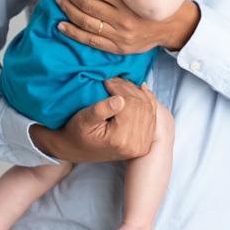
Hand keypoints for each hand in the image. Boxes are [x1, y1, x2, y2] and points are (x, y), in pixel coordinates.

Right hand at [30, 78, 156, 162]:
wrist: (77, 150)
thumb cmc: (77, 133)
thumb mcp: (84, 119)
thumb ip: (101, 109)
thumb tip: (120, 99)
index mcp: (120, 140)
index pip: (130, 105)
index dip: (121, 88)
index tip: (108, 80)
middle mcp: (136, 145)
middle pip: (141, 106)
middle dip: (129, 89)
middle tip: (115, 79)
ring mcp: (142, 145)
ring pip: (149, 110)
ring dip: (138, 93)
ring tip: (124, 84)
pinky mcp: (145, 143)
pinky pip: (152, 118)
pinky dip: (148, 102)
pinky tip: (141, 90)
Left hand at [55, 0, 197, 54]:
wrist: (173, 27)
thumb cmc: (161, 0)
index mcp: (129, 1)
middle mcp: (122, 19)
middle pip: (87, 3)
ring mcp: (119, 35)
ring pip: (85, 21)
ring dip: (68, 9)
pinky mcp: (117, 47)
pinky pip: (90, 41)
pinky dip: (73, 33)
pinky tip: (61, 24)